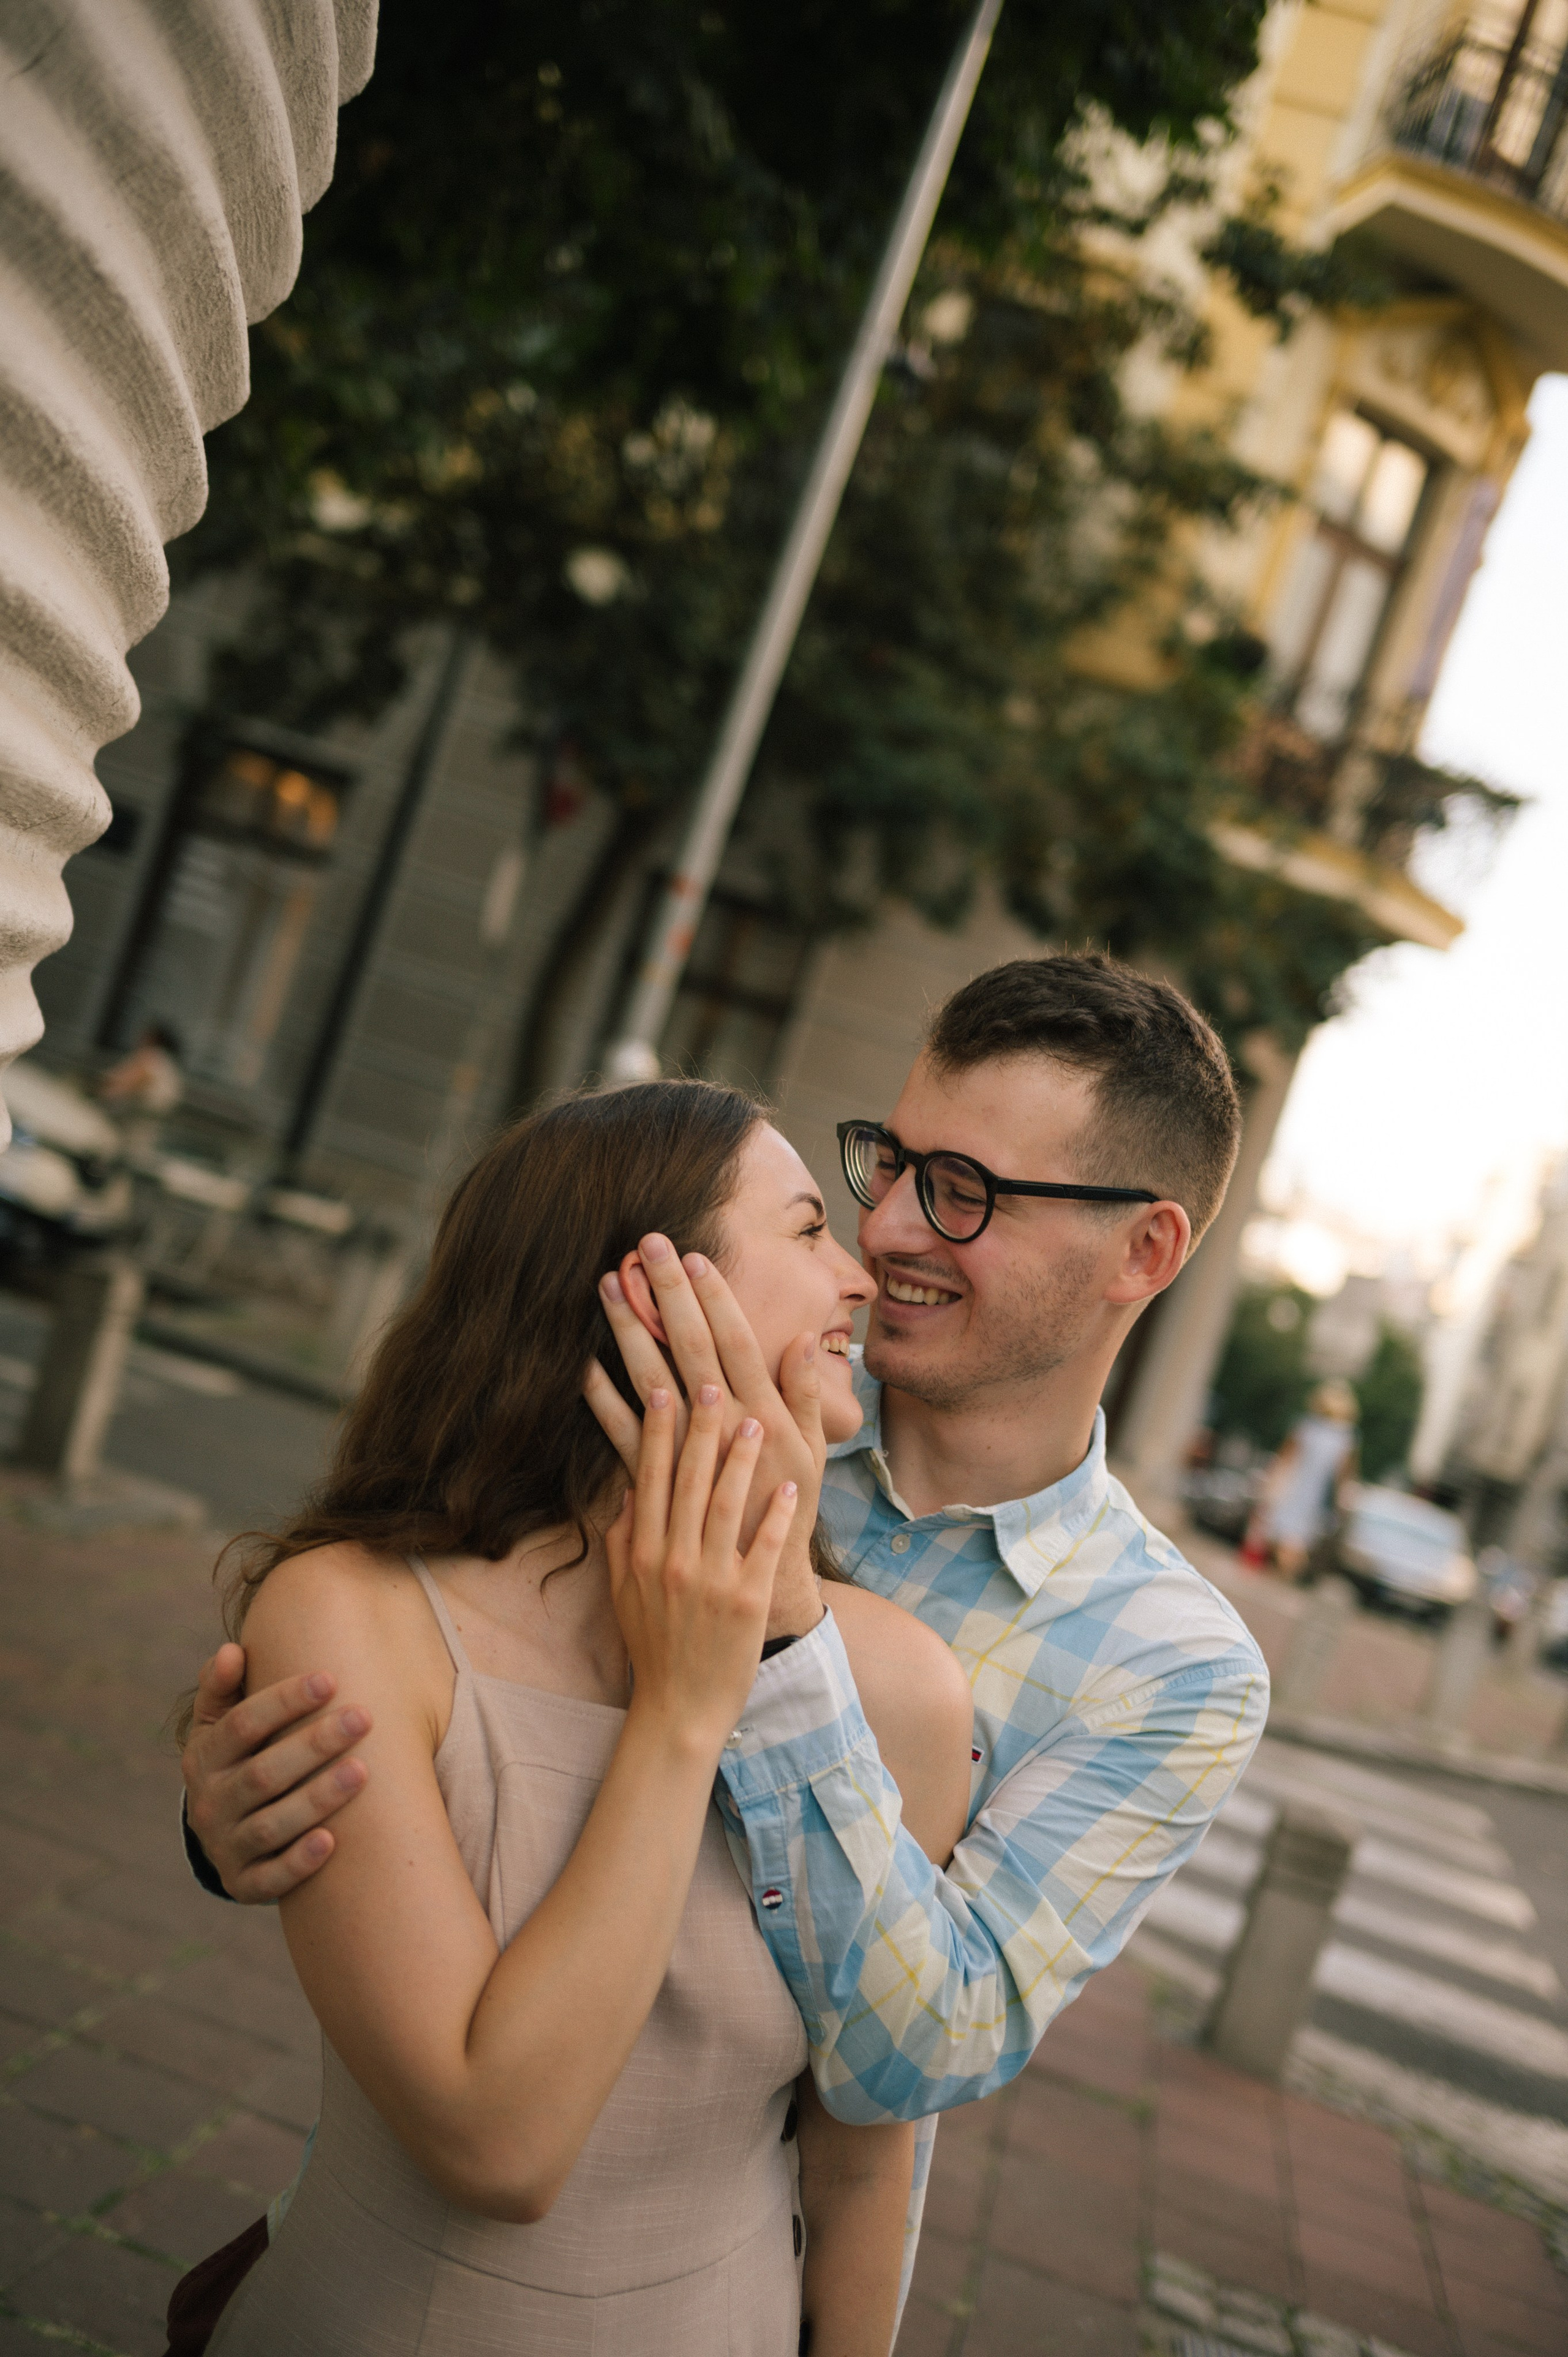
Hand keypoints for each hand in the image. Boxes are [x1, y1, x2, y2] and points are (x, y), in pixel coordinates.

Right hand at [181, 1642, 371, 1902]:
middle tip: (363, 1717)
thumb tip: (232, 1651)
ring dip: (317, 1799)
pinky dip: (299, 1863)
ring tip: (363, 1771)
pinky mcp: (244, 1884)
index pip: (241, 1725)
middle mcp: (209, 1803)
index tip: (330, 1679)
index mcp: (204, 1756)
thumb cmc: (239, 1757)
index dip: (283, 1702)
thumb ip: (223, 1686)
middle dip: (314, 1745)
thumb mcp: (219, 1722)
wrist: (225, 1829)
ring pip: (270, 1825)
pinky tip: (332, 1842)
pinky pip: (270, 1879)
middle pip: (262, 1774)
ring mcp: (225, 1847)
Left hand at [584, 1236, 824, 1637]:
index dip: (716, 1300)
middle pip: (692, 1350)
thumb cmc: (789, 1514)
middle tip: (646, 1247)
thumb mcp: (814, 1456)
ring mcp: (686, 1459)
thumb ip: (808, 1398)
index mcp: (764, 1418)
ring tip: (609, 1286)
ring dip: (629, 1331)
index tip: (695, 1258)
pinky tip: (580, 1364)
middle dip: (668, 1296)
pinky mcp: (657, 1486)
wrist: (758, 1595)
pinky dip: (601, 1399)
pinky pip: (622, 1437)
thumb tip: (803, 1342)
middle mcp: (724, 1433)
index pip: (737, 1345)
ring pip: (652, 1383)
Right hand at [606, 1383, 796, 1744]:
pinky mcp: (745, 1601)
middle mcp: (672, 1559)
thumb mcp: (622, 1590)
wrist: (679, 1708)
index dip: (657, 1432)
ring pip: (725, 1505)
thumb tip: (630, 1486)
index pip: (649, 1478)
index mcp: (642, 1552)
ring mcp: (710, 1580)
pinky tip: (789, 1488)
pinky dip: (777, 1517)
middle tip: (713, 1384)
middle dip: (701, 1429)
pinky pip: (763, 1548)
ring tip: (755, 1421)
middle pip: (687, 1481)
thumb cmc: (653, 1646)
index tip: (664, 1388)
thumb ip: (622, 1537)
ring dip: (741, 1460)